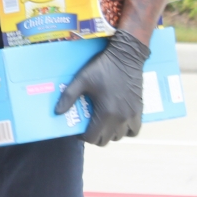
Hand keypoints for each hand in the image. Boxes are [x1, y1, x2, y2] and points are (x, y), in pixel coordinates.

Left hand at [54, 29, 149, 145]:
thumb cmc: (103, 67)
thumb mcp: (81, 79)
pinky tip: (118, 122)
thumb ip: (68, 97)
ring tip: (102, 123)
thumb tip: (57, 113)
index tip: (78, 129)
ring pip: (120, 136)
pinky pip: (134, 130)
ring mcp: (132, 115)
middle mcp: (121, 118)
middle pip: (106, 140)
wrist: (126, 56)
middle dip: (95, 136)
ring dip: (110, 134)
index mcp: (106, 113)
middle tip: (89, 126)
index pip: (93, 138)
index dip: (82, 136)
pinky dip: (126, 130)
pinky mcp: (139, 110)